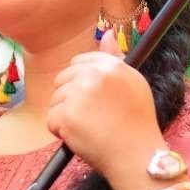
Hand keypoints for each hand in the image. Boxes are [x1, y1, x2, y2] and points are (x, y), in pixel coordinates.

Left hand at [44, 32, 163, 185]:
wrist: (136, 157)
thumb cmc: (137, 123)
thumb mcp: (134, 83)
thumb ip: (116, 57)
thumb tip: (107, 32)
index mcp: (111, 65)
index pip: (80, 61)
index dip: (83, 82)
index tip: (93, 99)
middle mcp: (94, 75)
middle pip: (64, 79)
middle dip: (71, 98)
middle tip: (93, 118)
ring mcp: (78, 94)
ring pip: (56, 100)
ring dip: (66, 116)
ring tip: (90, 129)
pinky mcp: (66, 116)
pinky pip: (51, 120)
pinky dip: (61, 132)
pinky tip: (81, 138)